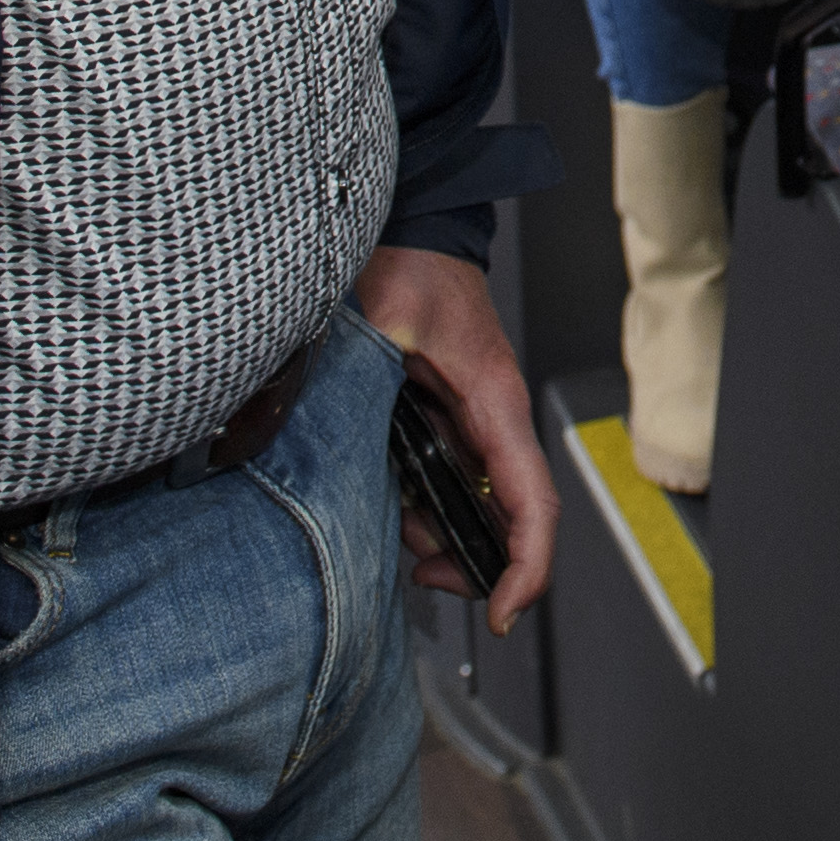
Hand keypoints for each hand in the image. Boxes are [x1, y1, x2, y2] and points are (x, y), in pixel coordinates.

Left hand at [352, 244, 552, 631]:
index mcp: (493, 406)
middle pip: (507, 521)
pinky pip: (446, 481)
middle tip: (421, 579)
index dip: (525, 569)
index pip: (532, 504)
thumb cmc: (411, 262)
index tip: (501, 613)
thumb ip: (357, 380)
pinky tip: (380, 505)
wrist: (414, 227)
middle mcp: (491, 423)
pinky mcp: (446, 420)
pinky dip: (419, 507)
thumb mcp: (384, 320)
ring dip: (438, 537)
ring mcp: (471, 424)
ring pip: (473, 507)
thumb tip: (307, 436)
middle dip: (470, 564)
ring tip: (388, 537)